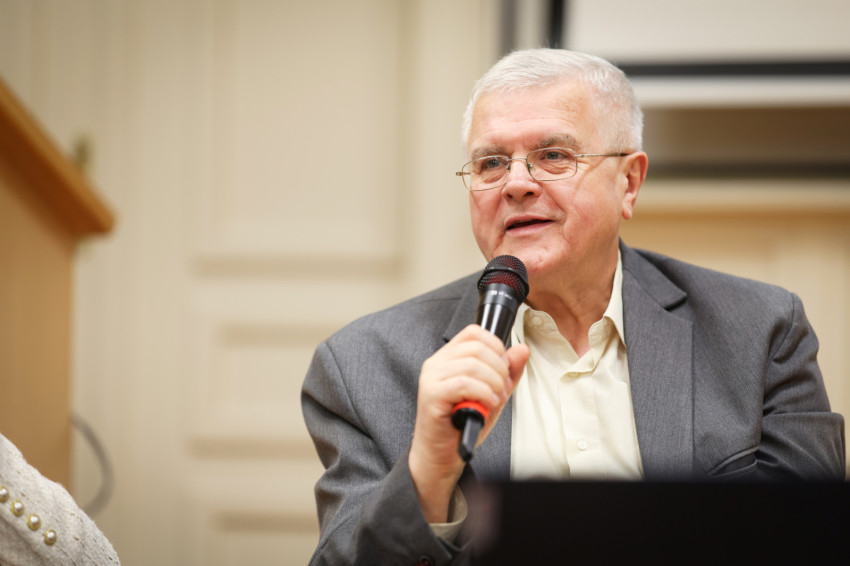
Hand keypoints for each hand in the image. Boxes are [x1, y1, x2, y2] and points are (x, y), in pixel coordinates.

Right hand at [408, 324, 528, 521]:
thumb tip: (521, 350)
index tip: (503, 368)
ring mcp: (432, 378)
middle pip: (477, 347)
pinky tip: (486, 405)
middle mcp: (436, 363)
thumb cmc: (462, 425)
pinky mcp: (432, 394)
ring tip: (494, 399)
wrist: (441, 455)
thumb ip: (507, 372)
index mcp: (448, 358)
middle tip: (502, 389)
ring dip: (493, 383)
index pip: (474, 332)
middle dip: (499, 368)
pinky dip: (483, 394)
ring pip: (473, 364)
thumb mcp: (492, 393)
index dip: (496, 346)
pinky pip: (465, 383)